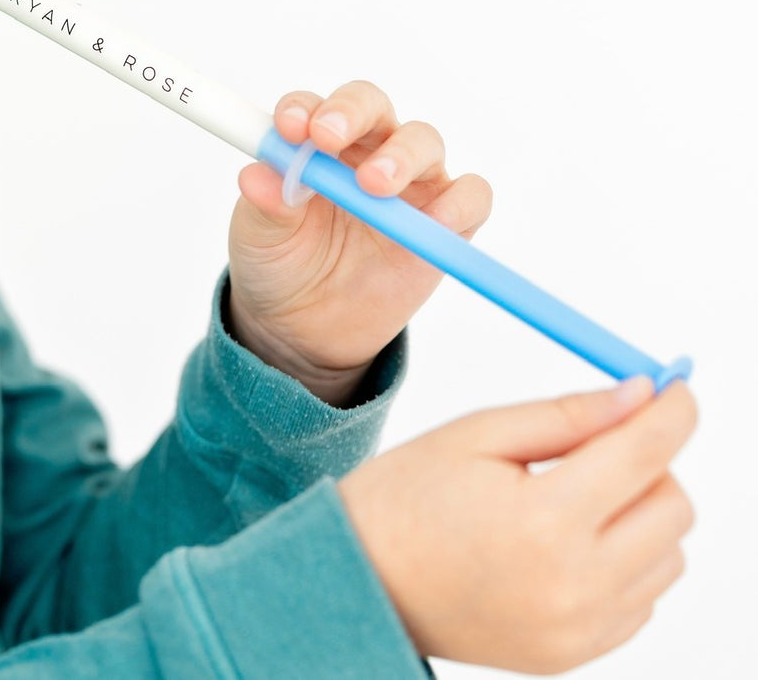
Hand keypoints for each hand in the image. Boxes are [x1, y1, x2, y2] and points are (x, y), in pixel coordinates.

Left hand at [227, 80, 492, 393]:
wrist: (305, 330)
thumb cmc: (279, 265)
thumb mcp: (259, 237)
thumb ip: (264, 204)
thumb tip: (256, 175)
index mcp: (313, 144)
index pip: (312, 107)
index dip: (302, 109)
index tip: (288, 129)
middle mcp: (363, 150)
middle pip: (370, 106)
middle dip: (351, 112)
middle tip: (328, 139)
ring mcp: (408, 183)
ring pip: (423, 141)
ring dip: (401, 155)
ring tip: (374, 185)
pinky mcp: (444, 222)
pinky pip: (470, 196)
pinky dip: (460, 201)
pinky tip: (437, 220)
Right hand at [337, 375, 698, 671]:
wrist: (362, 578)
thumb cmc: (407, 496)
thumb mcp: (476, 433)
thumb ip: (564, 415)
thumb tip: (637, 394)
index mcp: (544, 520)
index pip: (643, 455)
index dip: (672, 411)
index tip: (677, 385)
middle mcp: (575, 584)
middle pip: (672, 507)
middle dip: (651, 461)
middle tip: (603, 440)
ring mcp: (581, 628)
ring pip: (668, 554)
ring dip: (640, 513)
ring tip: (573, 494)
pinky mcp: (578, 653)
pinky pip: (642, 597)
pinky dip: (624, 559)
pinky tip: (566, 540)